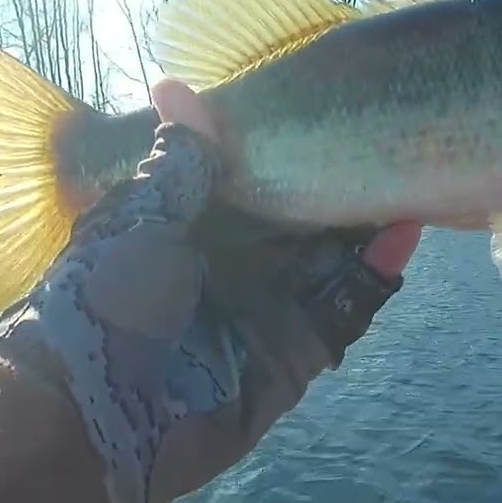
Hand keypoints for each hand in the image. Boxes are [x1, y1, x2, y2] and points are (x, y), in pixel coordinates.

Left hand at [0, 79, 421, 502]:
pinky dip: (373, 277)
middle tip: (394, 139)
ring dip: (373, 227)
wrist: (86, 416)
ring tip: (415, 178)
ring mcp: (270, 314)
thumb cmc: (100, 303)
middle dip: (349, 187)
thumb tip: (177, 85)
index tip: (337, 112)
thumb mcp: (141, 219)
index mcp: (195, 232)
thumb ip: (180, 164)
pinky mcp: (294, 357)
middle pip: (308, 222)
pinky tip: (402, 237)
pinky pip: (343, 313)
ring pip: (336, 263)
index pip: (258, 183)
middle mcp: (237, 270)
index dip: (296, 153)